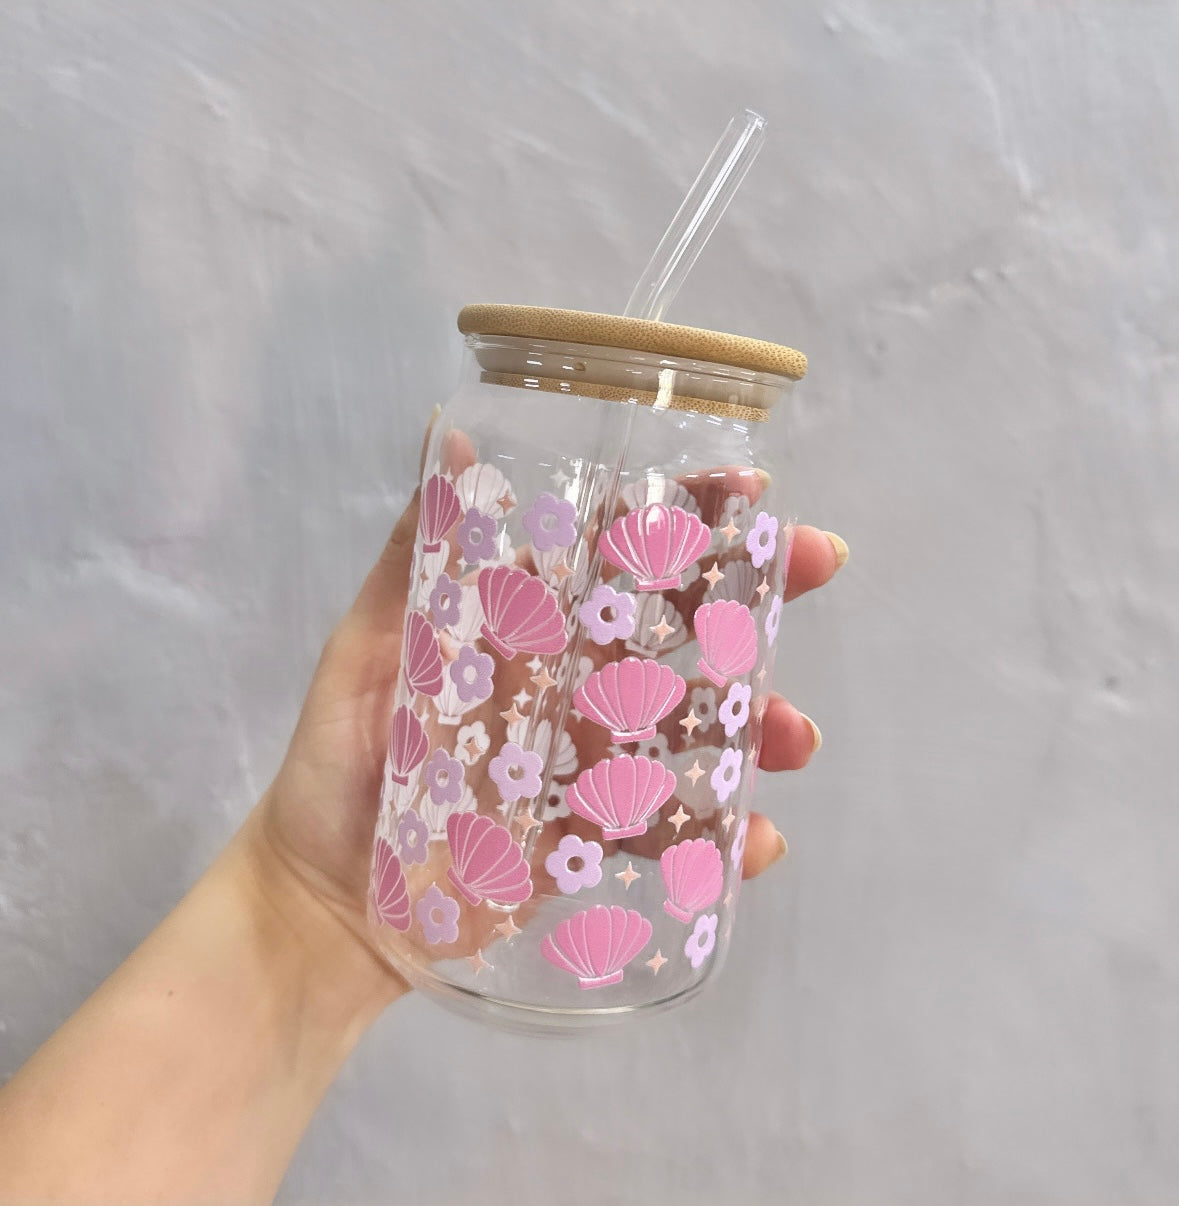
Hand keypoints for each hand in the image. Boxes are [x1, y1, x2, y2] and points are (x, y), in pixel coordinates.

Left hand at [253, 423, 846, 994]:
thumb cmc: (341, 762)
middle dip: (757, 596)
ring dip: (756, 726)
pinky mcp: (594, 847)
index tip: (750, 488)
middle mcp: (576, 691)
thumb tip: (449, 442)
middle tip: (817, 567)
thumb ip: (412, 560)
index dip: (686, 519)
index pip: (620, 559)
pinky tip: (753, 840)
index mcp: (532, 633)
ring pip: (694, 734)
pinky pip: (669, 834)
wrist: (322, 902)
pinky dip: (719, 839)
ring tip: (791, 735)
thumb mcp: (369, 650)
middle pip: (681, 635)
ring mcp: (592, 770)